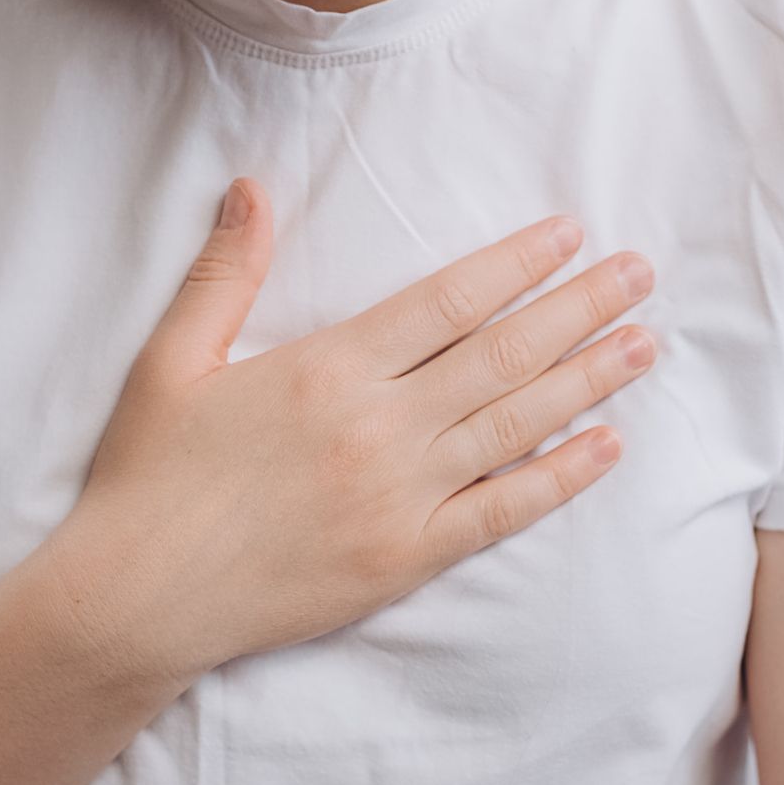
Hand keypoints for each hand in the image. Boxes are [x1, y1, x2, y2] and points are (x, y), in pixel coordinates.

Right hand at [57, 175, 658, 679]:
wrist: (137, 598)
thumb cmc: (150, 476)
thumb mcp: (173, 360)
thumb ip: (225, 272)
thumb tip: (253, 186)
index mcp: (328, 367)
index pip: (449, 300)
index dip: (517, 264)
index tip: (570, 234)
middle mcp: (378, 426)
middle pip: (503, 354)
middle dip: (580, 308)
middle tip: (641, 274)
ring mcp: (399, 497)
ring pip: (517, 425)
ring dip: (589, 379)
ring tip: (646, 344)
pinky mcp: (405, 558)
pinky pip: (501, 512)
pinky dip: (560, 479)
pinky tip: (607, 447)